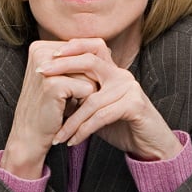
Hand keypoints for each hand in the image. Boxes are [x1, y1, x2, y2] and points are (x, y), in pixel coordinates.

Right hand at [0, 40, 100, 177]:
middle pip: (87, 61)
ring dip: (87, 93)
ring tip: (67, 104)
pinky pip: (88, 89)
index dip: (85, 72)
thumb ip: (77, 61)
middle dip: (87, 81)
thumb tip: (108, 50)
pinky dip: (84, 103)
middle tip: (69, 98)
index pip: (82, 50)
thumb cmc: (49, 108)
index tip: (69, 87)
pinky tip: (67, 111)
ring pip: (90, 74)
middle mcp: (40, 52)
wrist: (30, 136)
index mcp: (40, 47)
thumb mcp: (61, 78)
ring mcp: (45, 67)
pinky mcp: (52, 84)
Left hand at [46, 38, 179, 160]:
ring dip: (71, 121)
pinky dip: (84, 130)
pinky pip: (101, 116)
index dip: (73, 46)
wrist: (150, 145)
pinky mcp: (135, 105)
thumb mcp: (96, 108)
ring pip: (91, 99)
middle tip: (41, 75)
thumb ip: (81, 96)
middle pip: (90, 61)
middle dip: (64, 66)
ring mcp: (129, 88)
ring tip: (57, 136)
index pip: (94, 47)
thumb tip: (51, 90)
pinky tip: (73, 141)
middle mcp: (122, 75)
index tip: (49, 56)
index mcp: (113, 72)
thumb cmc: (121, 127)